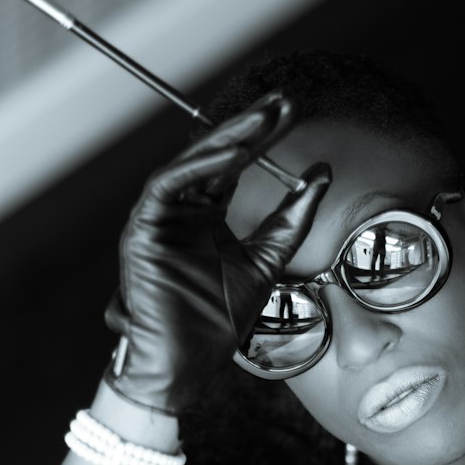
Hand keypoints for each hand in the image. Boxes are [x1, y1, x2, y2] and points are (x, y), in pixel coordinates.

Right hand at [105, 94, 329, 412]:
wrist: (187, 362)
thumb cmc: (218, 321)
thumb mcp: (268, 261)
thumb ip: (293, 220)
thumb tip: (321, 174)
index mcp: (206, 217)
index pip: (235, 166)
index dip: (263, 137)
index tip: (293, 112)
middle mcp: (182, 211)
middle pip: (216, 156)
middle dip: (250, 126)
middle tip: (283, 102)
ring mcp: (160, 218)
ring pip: (193, 163)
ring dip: (229, 137)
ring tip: (265, 119)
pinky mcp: (143, 228)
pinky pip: (169, 184)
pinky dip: (201, 166)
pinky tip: (235, 151)